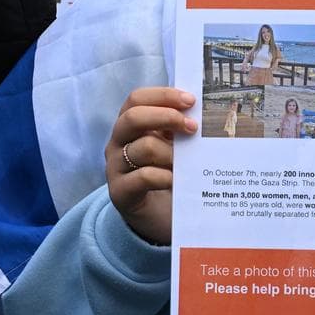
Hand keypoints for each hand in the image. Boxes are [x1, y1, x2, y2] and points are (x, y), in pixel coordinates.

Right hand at [105, 86, 197, 244]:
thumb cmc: (166, 175)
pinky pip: (144, 176)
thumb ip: (177, 128)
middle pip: (133, 117)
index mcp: (129, 126)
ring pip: (144, 147)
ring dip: (172, 153)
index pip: (137, 99)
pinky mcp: (120, 193)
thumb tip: (199, 111)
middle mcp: (117, 143)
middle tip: (193, 128)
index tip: (191, 101)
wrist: (156, 218)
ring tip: (187, 163)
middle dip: (167, 117)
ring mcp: (115, 168)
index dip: (163, 95)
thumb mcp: (171, 147)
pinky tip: (178, 180)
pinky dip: (166, 176)